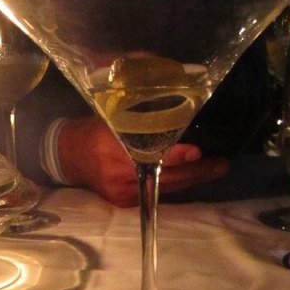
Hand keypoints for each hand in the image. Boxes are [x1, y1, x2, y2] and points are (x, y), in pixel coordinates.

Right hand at [57, 115, 228, 206]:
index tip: (197, 151)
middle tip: (221, 163)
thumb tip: (175, 87)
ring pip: (163, 187)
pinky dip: (175, 184)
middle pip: (163, 176)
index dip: (174, 154)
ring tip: (215, 168)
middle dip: (195, 171)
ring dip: (190, 178)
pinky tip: (193, 176)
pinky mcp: (124, 202)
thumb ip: (140, 110)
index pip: (147, 152)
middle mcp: (117, 172)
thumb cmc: (93, 129)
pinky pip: (156, 193)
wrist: (68, 156)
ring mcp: (121, 192)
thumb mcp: (113, 114)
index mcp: (110, 146)